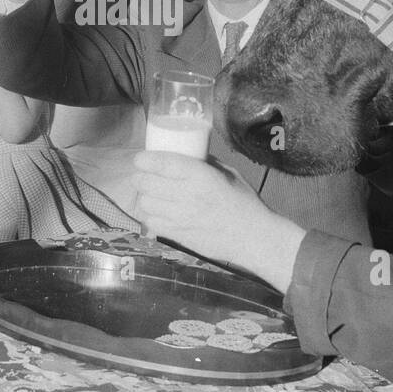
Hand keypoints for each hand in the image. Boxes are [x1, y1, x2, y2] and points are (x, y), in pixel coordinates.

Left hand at [131, 152, 305, 292]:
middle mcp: (186, 195)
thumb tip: (187, 154)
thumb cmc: (244, 202)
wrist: (252, 238)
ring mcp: (180, 217)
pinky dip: (149, 216)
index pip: (161, 163)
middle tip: (143, 176)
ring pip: (145, 203)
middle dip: (140, 177)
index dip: (144, 159)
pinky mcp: (177, 235)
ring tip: (149, 195)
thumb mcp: (229, 173)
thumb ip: (206, 163)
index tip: (140, 159)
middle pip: (146, 182)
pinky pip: (151, 223)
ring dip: (144, 197)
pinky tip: (155, 213)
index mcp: (199, 176)